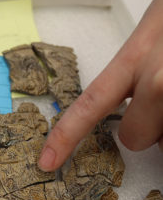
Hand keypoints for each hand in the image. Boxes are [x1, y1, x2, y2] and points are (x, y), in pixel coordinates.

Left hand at [38, 0, 162, 171]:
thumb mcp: (149, 38)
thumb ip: (131, 77)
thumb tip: (132, 116)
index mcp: (133, 58)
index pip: (89, 105)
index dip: (65, 136)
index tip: (47, 161)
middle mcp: (158, 80)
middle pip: (133, 138)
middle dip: (142, 131)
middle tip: (156, 105)